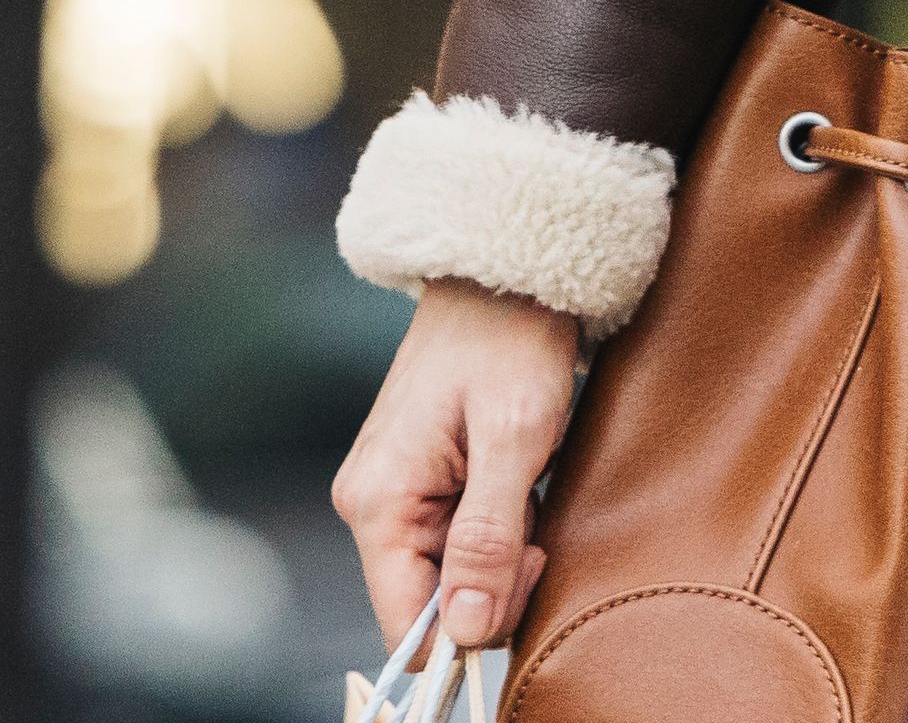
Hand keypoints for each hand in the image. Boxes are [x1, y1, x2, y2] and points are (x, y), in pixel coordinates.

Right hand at [333, 281, 587, 649]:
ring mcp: (394, 494)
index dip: (467, 628)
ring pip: (450, 577)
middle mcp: (373, 506)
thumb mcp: (512, 442)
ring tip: (526, 492)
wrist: (506, 274)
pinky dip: (496, 531)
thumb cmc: (510, 341)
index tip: (522, 572)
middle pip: (431, 606)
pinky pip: (456, 542)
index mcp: (378, 502)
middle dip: (493, 585)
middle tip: (535, 528)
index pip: (406, 625)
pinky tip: (516, 488)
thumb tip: (466, 632)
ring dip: (500, 554)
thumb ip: (486, 542)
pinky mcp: (419, 483)